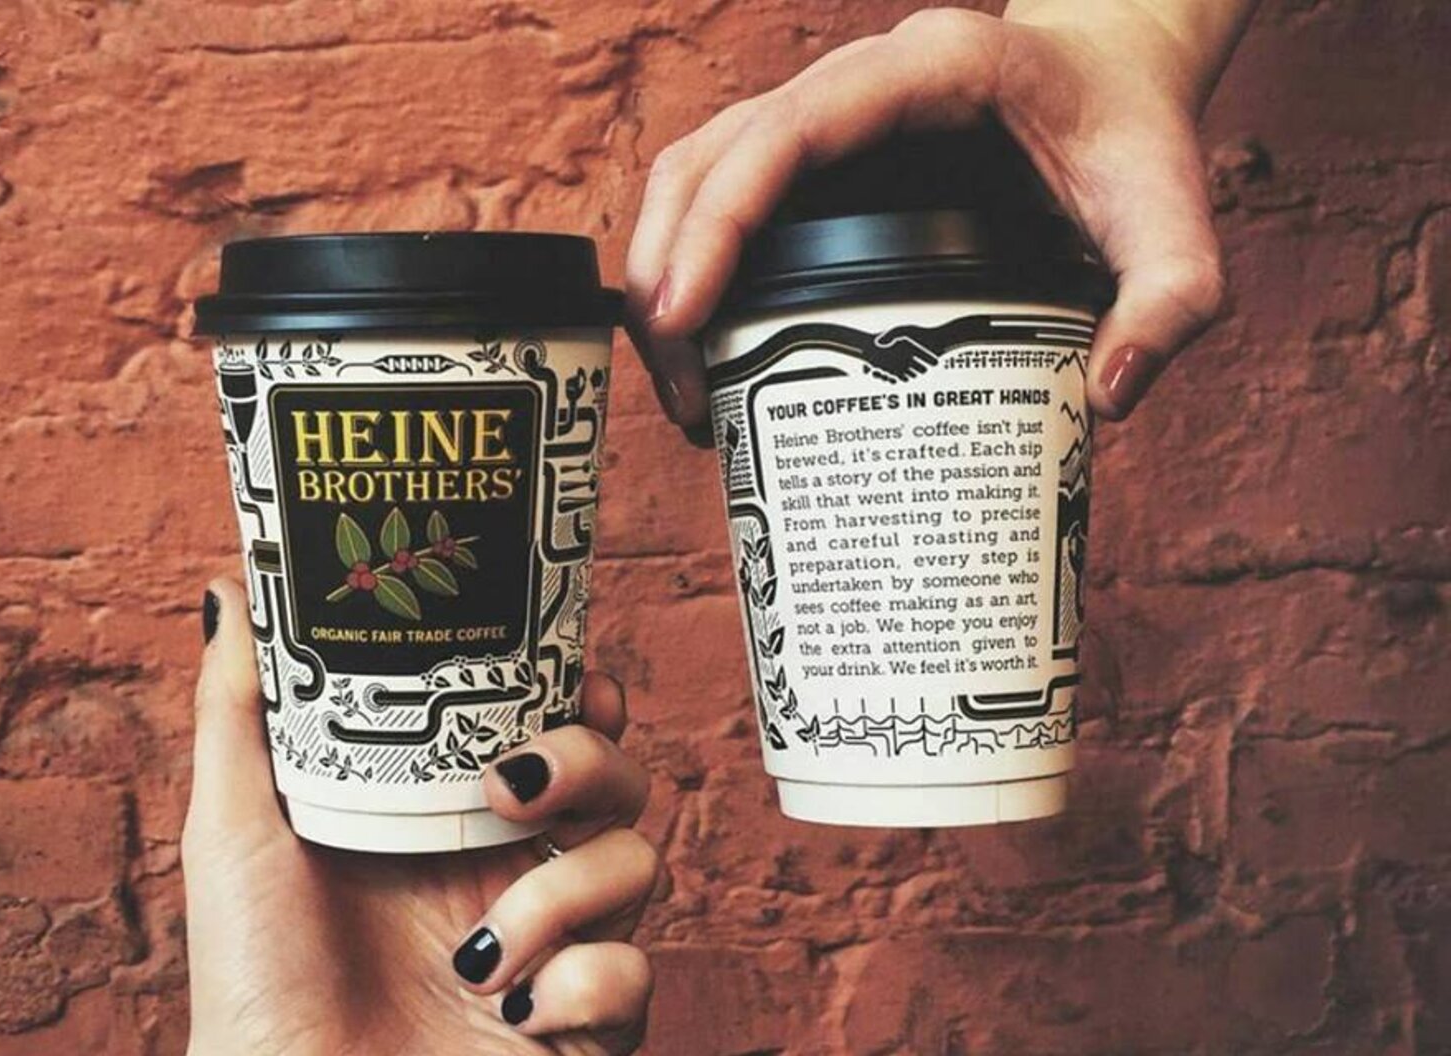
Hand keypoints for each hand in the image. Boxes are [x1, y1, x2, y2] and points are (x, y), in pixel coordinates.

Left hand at [183, 579, 657, 1055]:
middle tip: (512, 792)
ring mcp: (554, 948)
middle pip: (619, 778)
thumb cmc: (253, 980)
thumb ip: (245, 709)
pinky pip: (636, 975)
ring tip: (478, 949)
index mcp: (453, 821)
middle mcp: (514, 872)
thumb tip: (237, 588)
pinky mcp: (580, 1023)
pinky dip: (580, 988)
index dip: (579, 695)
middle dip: (590, 763)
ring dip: (563, 897)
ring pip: (640, 864)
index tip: (574, 676)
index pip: (550, 727)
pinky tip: (509, 1010)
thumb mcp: (240, 829)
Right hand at [626, 4, 1244, 424]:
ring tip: (680, 388)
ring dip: (661, 269)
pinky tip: (704, 347)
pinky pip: (723, 190)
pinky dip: (690, 261)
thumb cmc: (1134, 137)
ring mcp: (825, 112)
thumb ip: (1173, 299)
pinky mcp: (817, 153)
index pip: (784, 132)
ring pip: (696, 171)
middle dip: (665, 268)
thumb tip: (1109, 394)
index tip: (684, 316)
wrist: (1115, 76)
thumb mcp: (1174, 218)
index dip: (717, 220)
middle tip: (679, 391)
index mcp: (925, 72)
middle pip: (709, 155)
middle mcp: (855, 81)